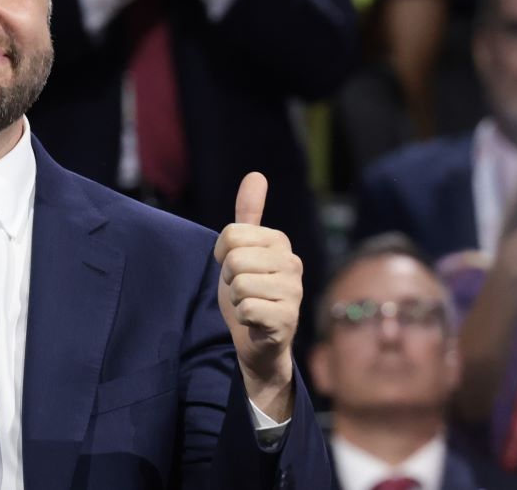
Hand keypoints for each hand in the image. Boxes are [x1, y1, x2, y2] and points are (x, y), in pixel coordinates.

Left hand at [214, 172, 300, 420]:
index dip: (223, 255)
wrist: (257, 341)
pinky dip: (243, 317)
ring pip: (240, 284)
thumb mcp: (242, 250)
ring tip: (250, 305)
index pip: (231, 234)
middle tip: (242, 290)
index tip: (235, 268)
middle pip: (235, 259)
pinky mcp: (288, 319)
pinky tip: (256, 322)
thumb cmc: (248, 292)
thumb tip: (256, 174)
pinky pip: (247, 308)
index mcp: (280, 242)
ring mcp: (294, 292)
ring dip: (236, 299)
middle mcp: (293, 263)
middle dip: (229, 279)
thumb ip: (248, 215)